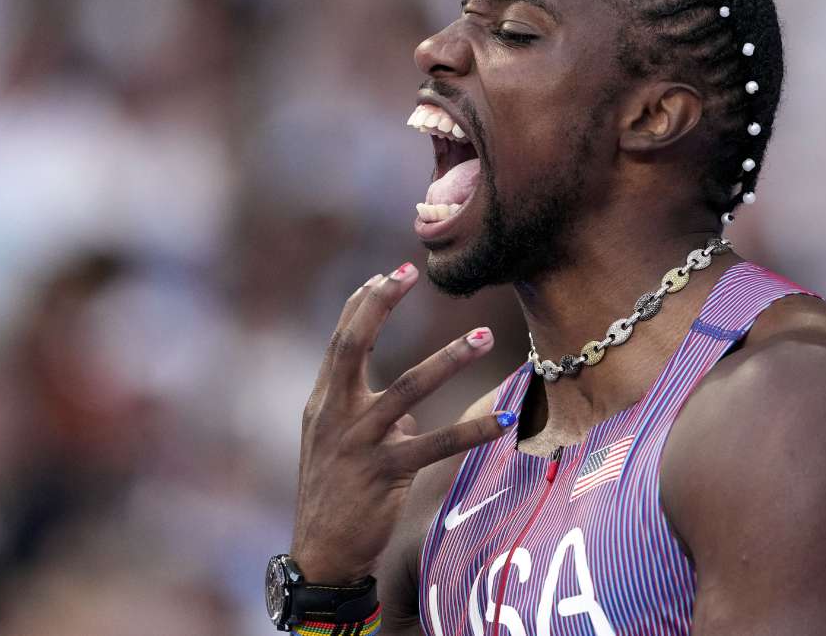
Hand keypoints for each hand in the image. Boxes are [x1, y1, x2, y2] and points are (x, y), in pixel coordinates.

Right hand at [290, 262, 513, 584]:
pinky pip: (436, 446)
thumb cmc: (334, 495)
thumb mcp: (338, 446)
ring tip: (484, 335)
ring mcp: (358, 443)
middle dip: (379, 305)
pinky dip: (473, 431)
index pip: (340, 340)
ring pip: (407, 390)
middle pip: (352, 345)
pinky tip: (504, 420)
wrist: (322, 554)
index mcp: (323, 403)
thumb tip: (411, 411)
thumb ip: (368, 416)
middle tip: (409, 272)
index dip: (362, 303)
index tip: (389, 273)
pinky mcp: (384, 473)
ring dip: (448, 359)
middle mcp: (334, 414)